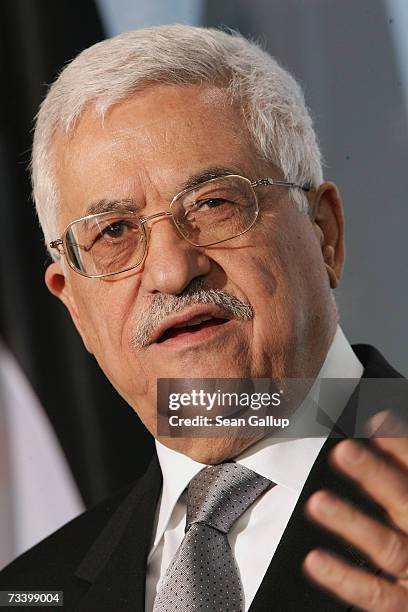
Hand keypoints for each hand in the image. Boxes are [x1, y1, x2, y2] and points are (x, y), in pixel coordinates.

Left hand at [303, 419, 407, 610]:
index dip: (400, 445)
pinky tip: (315, 560)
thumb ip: (400, 468)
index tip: (376, 419)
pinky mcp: (406, 605)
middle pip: (404, 500)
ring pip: (387, 546)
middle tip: (345, 451)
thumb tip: (381, 423)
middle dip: (376, 474)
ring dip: (352, 523)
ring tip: (319, 502)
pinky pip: (375, 594)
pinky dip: (344, 578)